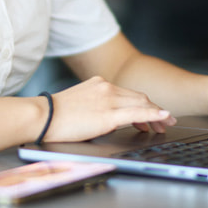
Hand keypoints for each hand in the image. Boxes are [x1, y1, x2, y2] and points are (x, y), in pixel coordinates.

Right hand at [43, 76, 176, 142]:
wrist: (42, 116)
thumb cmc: (54, 115)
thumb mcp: (78, 103)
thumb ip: (94, 105)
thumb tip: (103, 117)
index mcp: (99, 84)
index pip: (128, 93)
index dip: (143, 104)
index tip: (151, 115)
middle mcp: (106, 87)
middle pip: (139, 97)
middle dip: (154, 109)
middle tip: (164, 121)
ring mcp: (108, 99)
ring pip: (141, 103)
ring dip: (157, 114)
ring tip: (166, 124)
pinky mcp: (108, 114)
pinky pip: (138, 112)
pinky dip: (154, 114)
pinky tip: (164, 117)